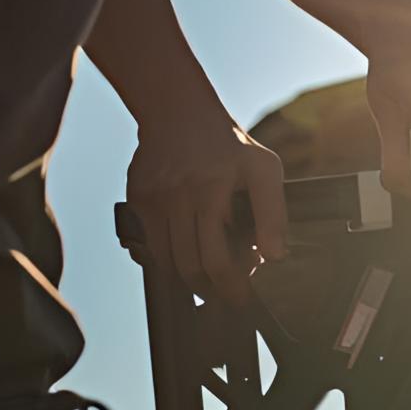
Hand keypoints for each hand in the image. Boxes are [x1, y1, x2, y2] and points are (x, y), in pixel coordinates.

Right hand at [125, 105, 287, 306]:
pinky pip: (147, 245)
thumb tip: (275, 256)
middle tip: (225, 291)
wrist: (178, 111)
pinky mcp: (136, 199)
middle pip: (190, 267)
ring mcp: (153, 199)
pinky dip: (164, 258)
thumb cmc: (228, 144)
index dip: (230, 288)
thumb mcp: (264, 169)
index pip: (217, 260)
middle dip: (210, 289)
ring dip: (187, 278)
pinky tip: (184, 253)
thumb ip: (273, 213)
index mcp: (212, 190)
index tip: (241, 298)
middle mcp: (179, 196)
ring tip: (207, 276)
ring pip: (165, 262)